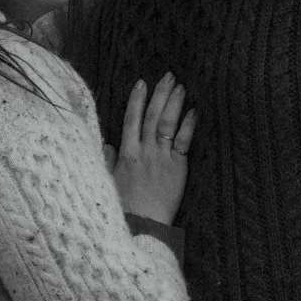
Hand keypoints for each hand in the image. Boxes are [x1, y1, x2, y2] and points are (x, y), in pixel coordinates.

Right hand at [104, 72, 196, 226]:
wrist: (142, 225)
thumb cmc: (125, 207)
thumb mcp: (108, 181)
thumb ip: (108, 160)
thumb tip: (107, 144)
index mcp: (126, 153)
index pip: (131, 119)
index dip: (137, 99)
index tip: (141, 83)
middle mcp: (143, 151)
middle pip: (152, 116)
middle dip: (160, 94)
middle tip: (168, 76)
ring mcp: (161, 158)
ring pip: (167, 124)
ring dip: (174, 103)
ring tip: (181, 86)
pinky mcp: (177, 168)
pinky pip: (184, 142)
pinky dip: (189, 125)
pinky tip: (194, 111)